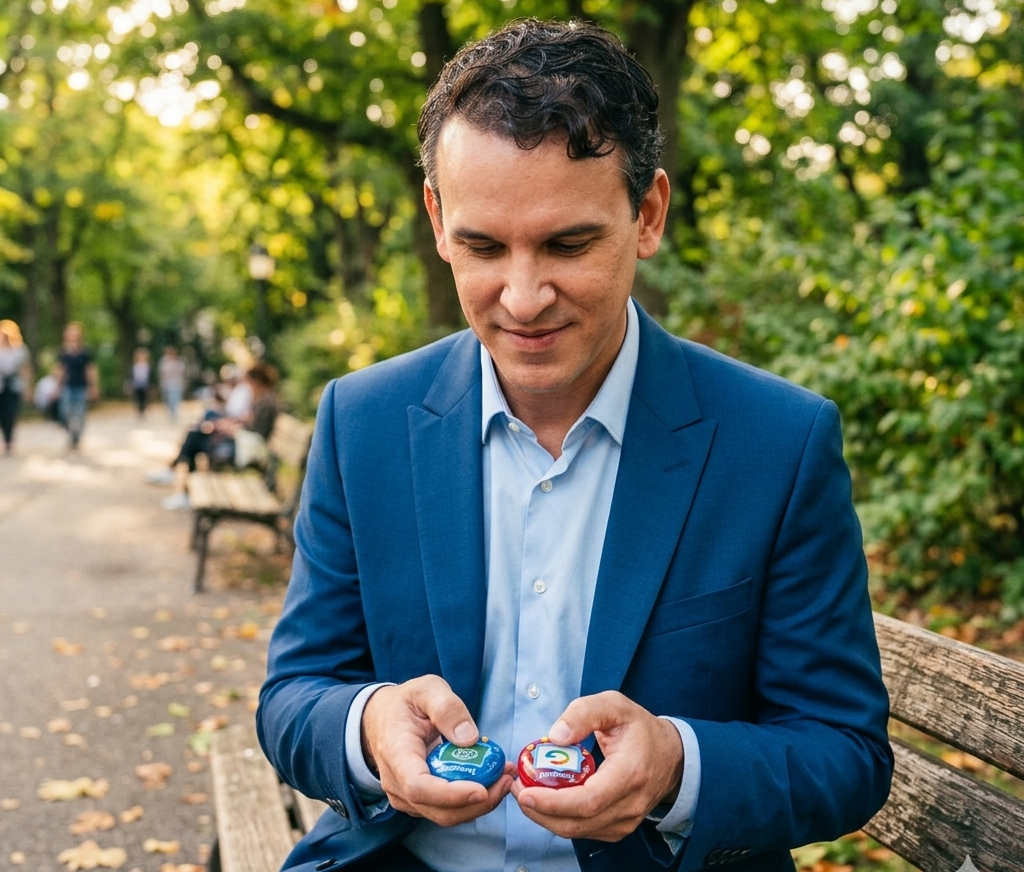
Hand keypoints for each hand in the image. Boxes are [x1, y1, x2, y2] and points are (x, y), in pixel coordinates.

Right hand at [361, 675, 512, 826]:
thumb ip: (447, 708)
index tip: (482, 789)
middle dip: (477, 803)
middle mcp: (397, 783)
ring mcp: (407, 796)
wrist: (382, 718)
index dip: (451, 794)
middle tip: (506, 780)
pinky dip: (472, 800)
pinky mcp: (419, 801)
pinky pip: (447, 809)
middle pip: (438, 810)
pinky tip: (491, 779)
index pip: (418, 786)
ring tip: (504, 777)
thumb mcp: (426, 690)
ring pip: (446, 815)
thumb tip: (469, 738)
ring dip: (480, 803)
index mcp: (396, 754)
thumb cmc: (405, 703)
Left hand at [510, 691, 682, 841]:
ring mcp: (626, 820)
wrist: (670, 754)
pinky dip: (559, 819)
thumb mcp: (613, 704)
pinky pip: (583, 830)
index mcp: (630, 773)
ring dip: (545, 817)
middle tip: (516, 789)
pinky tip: (545, 800)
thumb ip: (583, 713)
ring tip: (525, 792)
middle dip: (540, 811)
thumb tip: (555, 736)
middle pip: (578, 822)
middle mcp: (630, 804)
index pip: (589, 800)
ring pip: (577, 831)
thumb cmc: (638, 728)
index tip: (525, 792)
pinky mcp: (619, 827)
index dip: (553, 802)